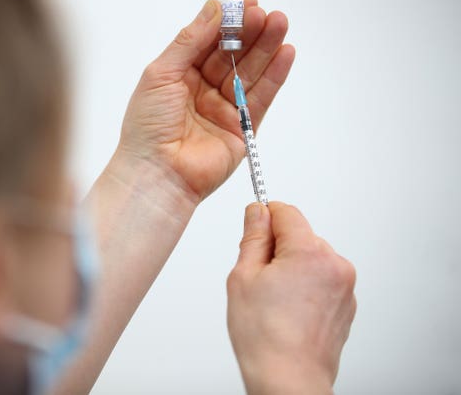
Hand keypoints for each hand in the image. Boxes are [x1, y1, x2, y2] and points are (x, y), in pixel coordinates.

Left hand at [116, 0, 293, 200]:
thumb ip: (190, 40)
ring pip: (250, 72)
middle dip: (249, 32)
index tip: (245, 3)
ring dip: (266, 48)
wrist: (156, 173)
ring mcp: (223, 109)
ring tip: (280, 24)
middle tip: (265, 14)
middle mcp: (203, 90)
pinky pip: (261, 98)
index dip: (226, 21)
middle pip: (232, 54)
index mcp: (179, 75)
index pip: (208, 40)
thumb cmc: (147, 128)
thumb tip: (214, 8)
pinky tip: (284, 54)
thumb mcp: (161, 73)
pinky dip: (274, 76)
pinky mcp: (242, 129)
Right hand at [227, 202, 355, 394]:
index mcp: (309, 252)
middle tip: (259, 277)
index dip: (264, 216)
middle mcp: (335, 264)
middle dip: (277, 248)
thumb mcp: (243, 276)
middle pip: (300, 235)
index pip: (286, 212)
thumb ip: (253, 236)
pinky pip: (322, 279)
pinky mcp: (346, 304)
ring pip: (311, 257)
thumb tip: (257, 212)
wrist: (288, 379)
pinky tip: (290, 309)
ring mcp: (345, 286)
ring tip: (275, 299)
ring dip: (293, 266)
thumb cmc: (265, 336)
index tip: (254, 226)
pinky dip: (307, 285)